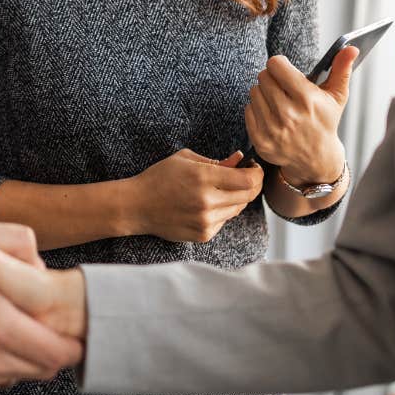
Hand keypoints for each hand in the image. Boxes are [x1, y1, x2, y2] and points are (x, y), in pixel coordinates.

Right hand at [0, 221, 84, 394]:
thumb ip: (17, 244)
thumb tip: (41, 267)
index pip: (59, 353)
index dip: (72, 342)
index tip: (71, 330)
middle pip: (43, 370)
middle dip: (50, 350)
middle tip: (44, 328)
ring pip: (16, 377)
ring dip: (21, 358)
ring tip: (11, 329)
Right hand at [124, 149, 263, 242]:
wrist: (137, 206)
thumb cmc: (159, 177)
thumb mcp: (185, 159)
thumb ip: (216, 160)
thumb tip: (240, 160)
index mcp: (203, 178)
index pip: (247, 180)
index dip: (257, 173)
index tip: (254, 167)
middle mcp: (207, 202)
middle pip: (248, 196)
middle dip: (252, 184)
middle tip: (245, 176)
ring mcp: (206, 221)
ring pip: (238, 209)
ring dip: (236, 198)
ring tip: (219, 189)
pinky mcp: (203, 235)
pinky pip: (224, 221)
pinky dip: (222, 211)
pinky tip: (206, 204)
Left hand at [245, 46, 355, 185]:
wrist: (316, 158)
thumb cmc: (325, 121)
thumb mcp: (336, 96)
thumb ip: (341, 69)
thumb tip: (351, 48)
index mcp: (307, 99)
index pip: (276, 65)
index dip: (280, 65)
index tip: (286, 71)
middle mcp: (288, 115)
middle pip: (263, 76)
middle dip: (272, 78)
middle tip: (282, 87)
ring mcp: (273, 129)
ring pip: (254, 91)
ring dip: (264, 93)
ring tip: (278, 102)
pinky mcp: (260, 140)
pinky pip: (248, 109)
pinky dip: (257, 109)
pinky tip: (271, 115)